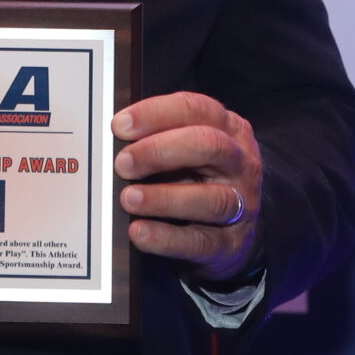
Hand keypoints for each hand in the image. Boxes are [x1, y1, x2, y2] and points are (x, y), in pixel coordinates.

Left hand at [114, 92, 262, 282]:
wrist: (232, 233)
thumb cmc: (200, 180)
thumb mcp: (187, 152)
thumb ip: (159, 140)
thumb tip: (114, 142)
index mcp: (229, 129)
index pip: (195, 110)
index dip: (155, 114)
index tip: (120, 125)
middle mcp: (240, 163)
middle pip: (208, 146)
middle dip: (159, 151)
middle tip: (123, 163)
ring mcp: (241, 205)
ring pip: (210, 198)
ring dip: (163, 197)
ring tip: (129, 199)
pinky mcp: (229, 244)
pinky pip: (198, 241)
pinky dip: (165, 237)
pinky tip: (139, 231)